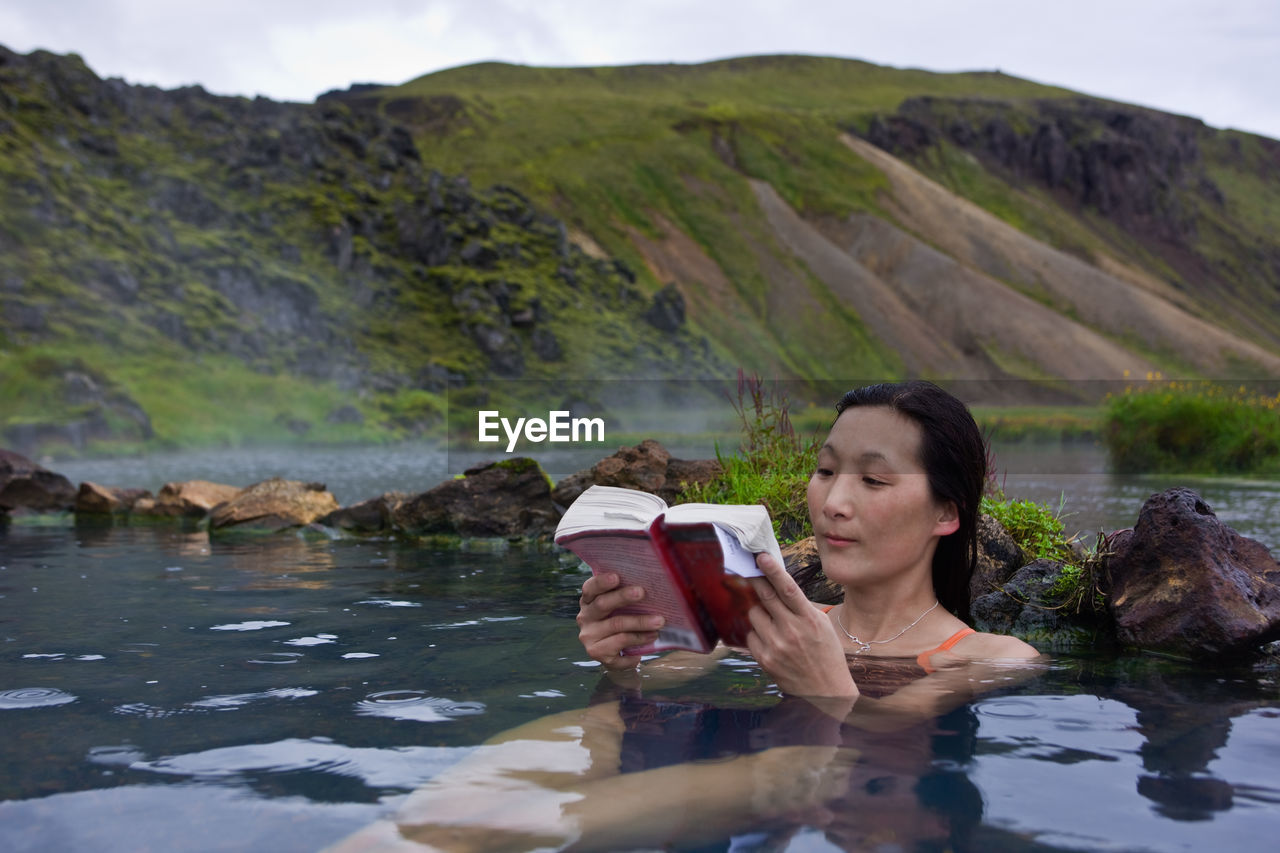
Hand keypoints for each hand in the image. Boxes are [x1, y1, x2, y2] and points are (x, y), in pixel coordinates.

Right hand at [576, 572, 664, 670]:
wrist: (612, 653)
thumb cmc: (619, 621)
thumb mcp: (617, 607)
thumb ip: (624, 596)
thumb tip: (650, 585)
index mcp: (588, 601)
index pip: (590, 588)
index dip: (601, 582)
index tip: (616, 577)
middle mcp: (585, 617)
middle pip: (602, 604)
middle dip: (623, 597)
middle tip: (642, 592)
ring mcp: (589, 636)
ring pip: (616, 625)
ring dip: (640, 622)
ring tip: (659, 621)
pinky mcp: (597, 652)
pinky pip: (621, 643)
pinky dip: (639, 640)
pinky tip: (652, 638)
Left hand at [746, 553, 857, 700]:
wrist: (825, 691)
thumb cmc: (826, 654)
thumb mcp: (821, 625)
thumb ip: (801, 607)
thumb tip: (778, 586)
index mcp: (809, 619)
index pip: (788, 589)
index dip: (774, 571)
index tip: (761, 557)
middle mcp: (792, 631)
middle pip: (766, 597)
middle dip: (754, 580)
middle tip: (746, 569)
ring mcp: (776, 646)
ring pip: (754, 615)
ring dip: (758, 612)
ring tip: (771, 621)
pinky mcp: (765, 659)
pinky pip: (750, 636)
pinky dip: (756, 633)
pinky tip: (768, 639)